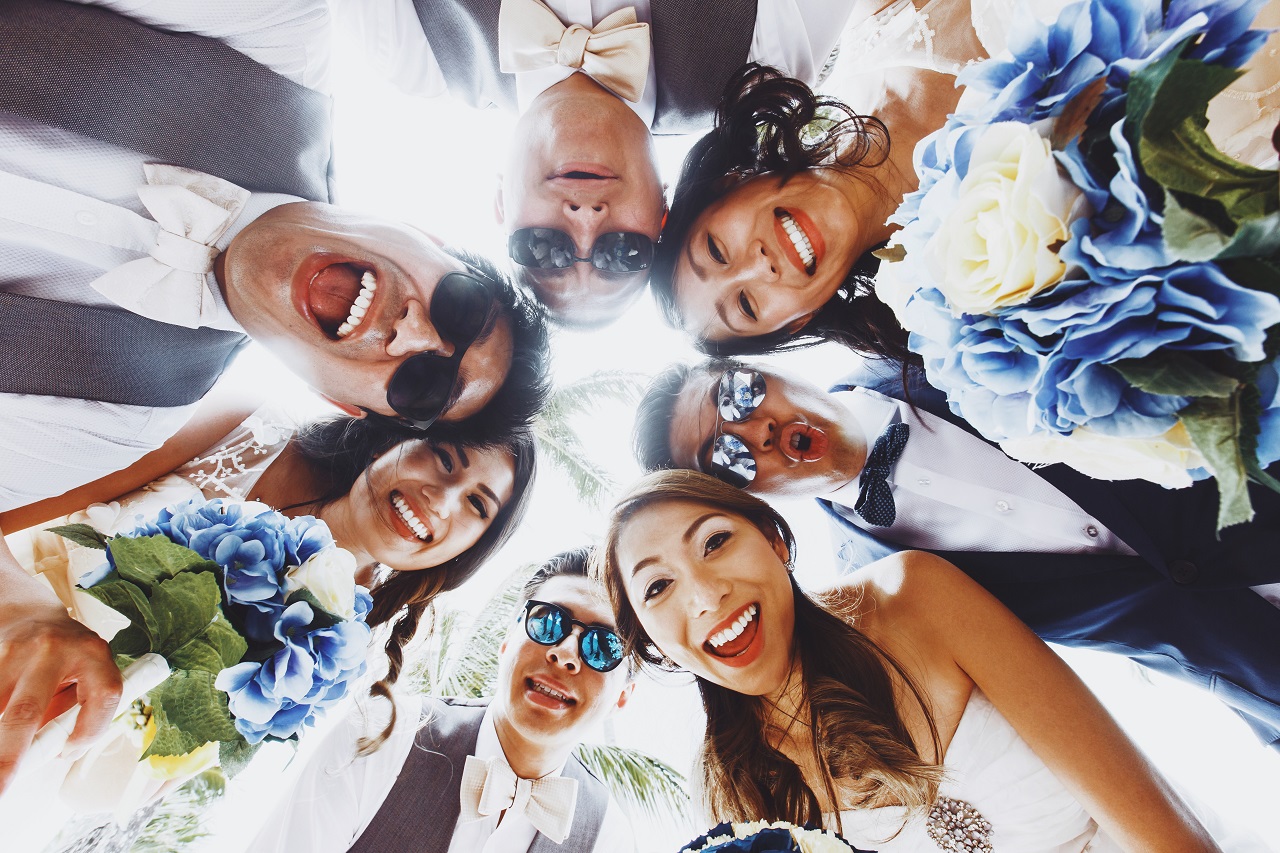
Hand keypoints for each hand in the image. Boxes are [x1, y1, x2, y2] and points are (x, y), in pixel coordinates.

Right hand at [0, 536, 122, 795]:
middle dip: (8, 755)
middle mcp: (54, 649)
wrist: (29, 614)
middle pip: (26, 710)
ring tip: (4, 759)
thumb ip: (73, 713)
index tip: (67, 750)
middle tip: (2, 786)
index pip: (103, 696)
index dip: (90, 731)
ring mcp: (15, 649)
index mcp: (94, 654)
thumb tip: (46, 753)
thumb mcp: (84, 678)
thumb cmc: (65, 661)